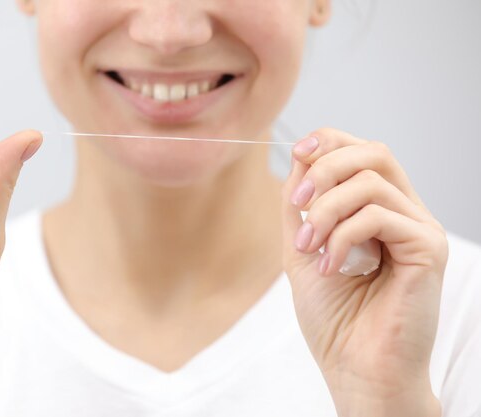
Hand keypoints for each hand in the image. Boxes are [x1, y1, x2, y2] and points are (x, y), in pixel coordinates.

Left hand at [281, 128, 446, 416]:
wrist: (355, 367)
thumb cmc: (334, 317)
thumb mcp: (303, 249)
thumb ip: (301, 205)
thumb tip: (298, 159)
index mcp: (378, 210)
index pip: (362, 153)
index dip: (330, 142)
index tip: (298, 153)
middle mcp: (404, 213)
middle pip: (374, 153)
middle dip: (326, 168)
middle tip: (298, 204)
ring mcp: (419, 229)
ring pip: (371, 182)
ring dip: (325, 211)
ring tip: (308, 247)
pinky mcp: (428, 249)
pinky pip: (378, 216)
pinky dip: (342, 237)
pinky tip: (331, 267)